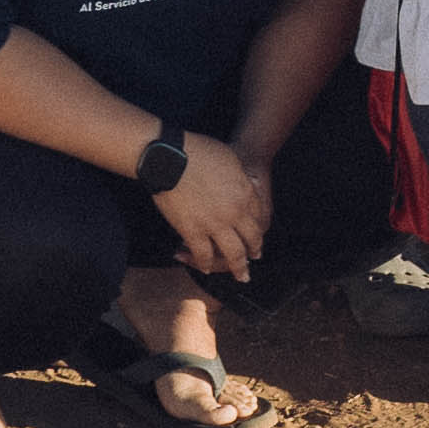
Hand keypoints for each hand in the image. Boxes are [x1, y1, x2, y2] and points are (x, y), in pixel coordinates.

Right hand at [153, 128, 272, 278]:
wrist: (169, 158)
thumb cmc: (198, 151)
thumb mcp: (230, 159)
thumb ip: (239, 178)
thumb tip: (244, 186)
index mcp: (245, 193)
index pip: (259, 216)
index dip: (258, 227)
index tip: (257, 233)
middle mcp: (234, 213)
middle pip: (251, 239)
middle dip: (255, 250)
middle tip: (255, 257)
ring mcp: (214, 225)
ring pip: (233, 254)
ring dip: (238, 267)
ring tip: (242, 275)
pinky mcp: (193, 232)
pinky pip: (203, 254)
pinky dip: (204, 263)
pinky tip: (205, 268)